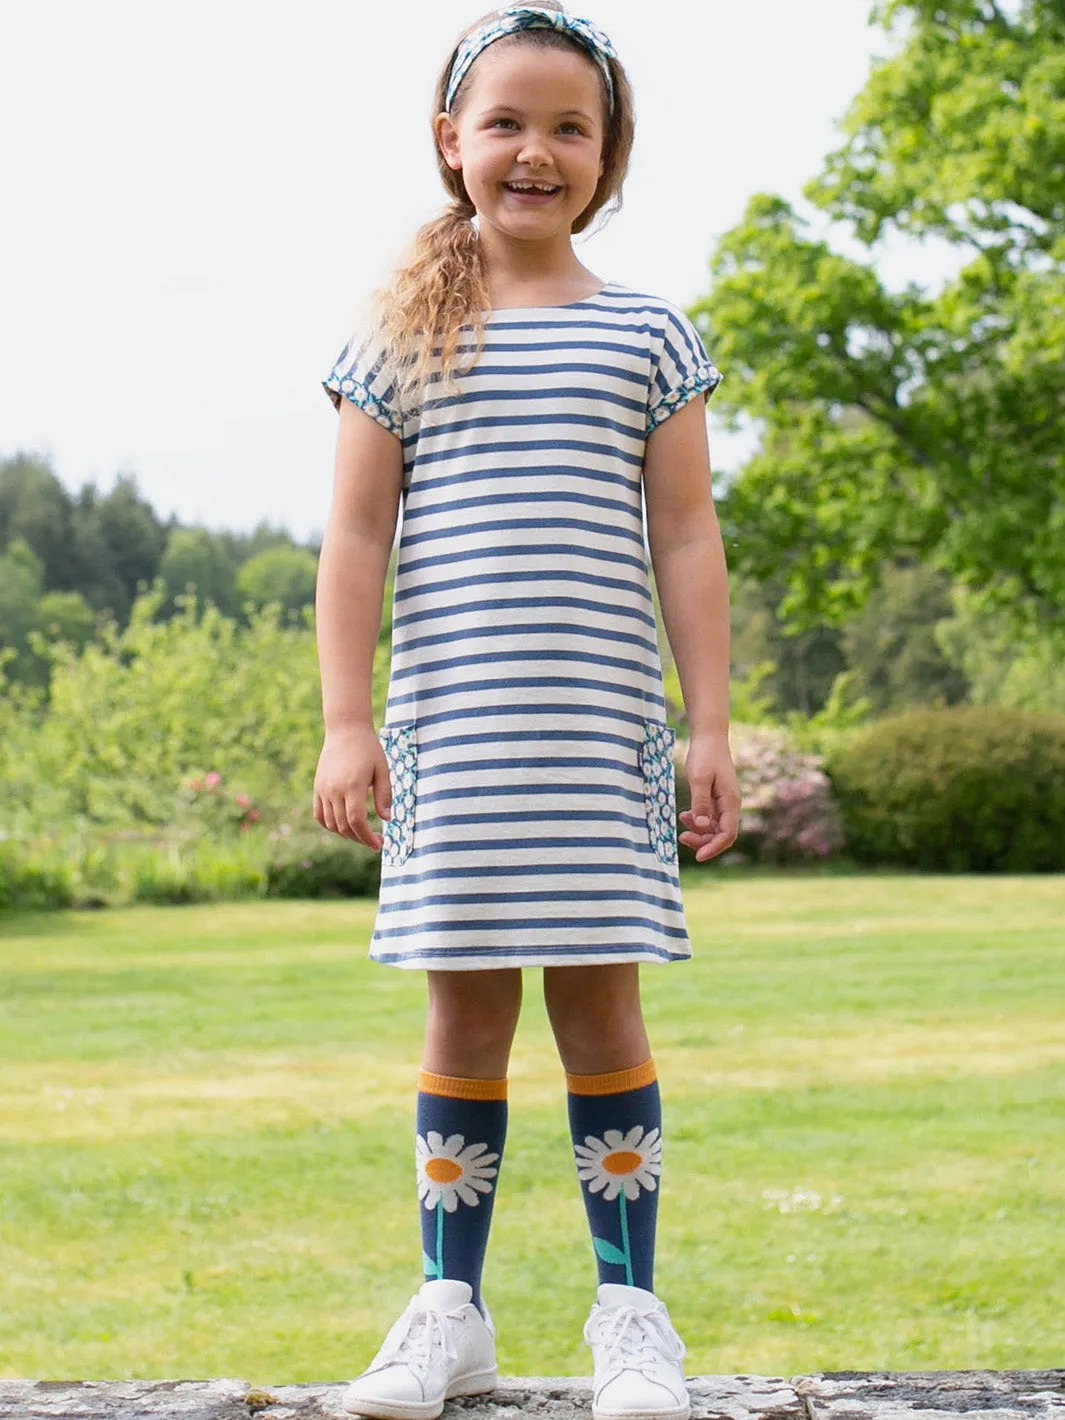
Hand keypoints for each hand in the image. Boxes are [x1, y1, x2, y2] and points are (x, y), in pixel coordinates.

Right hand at [312, 725, 391, 848]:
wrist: (345, 730)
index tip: (378, 844)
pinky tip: (343, 826)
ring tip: (361, 833)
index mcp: (352, 785)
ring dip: (346, 834)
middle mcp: (334, 789)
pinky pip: (319, 814)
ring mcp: (323, 789)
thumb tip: (387, 819)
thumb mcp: (382, 770)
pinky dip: (329, 825)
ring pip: (330, 823)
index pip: (356, 820)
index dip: (366, 836)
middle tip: (374, 841)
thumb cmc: (369, 748)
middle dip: (359, 838)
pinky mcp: (318, 787)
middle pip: (343, 826)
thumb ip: (384, 795)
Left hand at [678, 732, 740, 862]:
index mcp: (730, 802)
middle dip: (703, 841)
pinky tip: (684, 816)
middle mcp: (730, 804)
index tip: (697, 856)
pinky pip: (710, 817)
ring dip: (699, 831)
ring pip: (714, 827)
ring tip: (681, 825)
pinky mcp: (716, 797)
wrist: (709, 737)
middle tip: (681, 837)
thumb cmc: (705, 755)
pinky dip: (698, 820)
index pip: (727, 834)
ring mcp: (724, 802)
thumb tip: (702, 827)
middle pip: (721, 834)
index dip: (713, 848)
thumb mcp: (699, 780)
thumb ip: (700, 804)